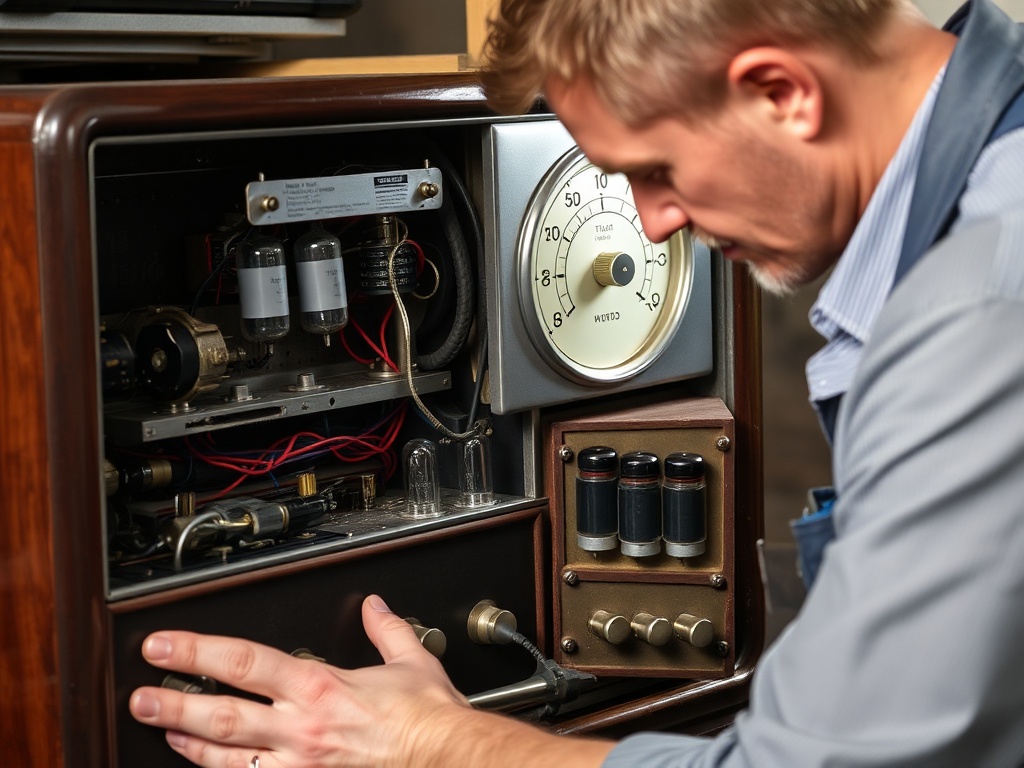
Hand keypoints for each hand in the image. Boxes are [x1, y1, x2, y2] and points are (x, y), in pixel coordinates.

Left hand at [129, 594, 469, 766]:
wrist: (449, 759)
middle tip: (140, 698)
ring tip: (163, 735)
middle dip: (174, 705)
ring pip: (230, 758)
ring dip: (191, 744)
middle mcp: (301, 728)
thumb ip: (386, 630)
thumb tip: (374, 607)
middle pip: (223, 715)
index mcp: (319, 687)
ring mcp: (301, 765)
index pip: (245, 663)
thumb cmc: (429, 719)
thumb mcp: (410, 661)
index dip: (197, 652)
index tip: (165, 646)